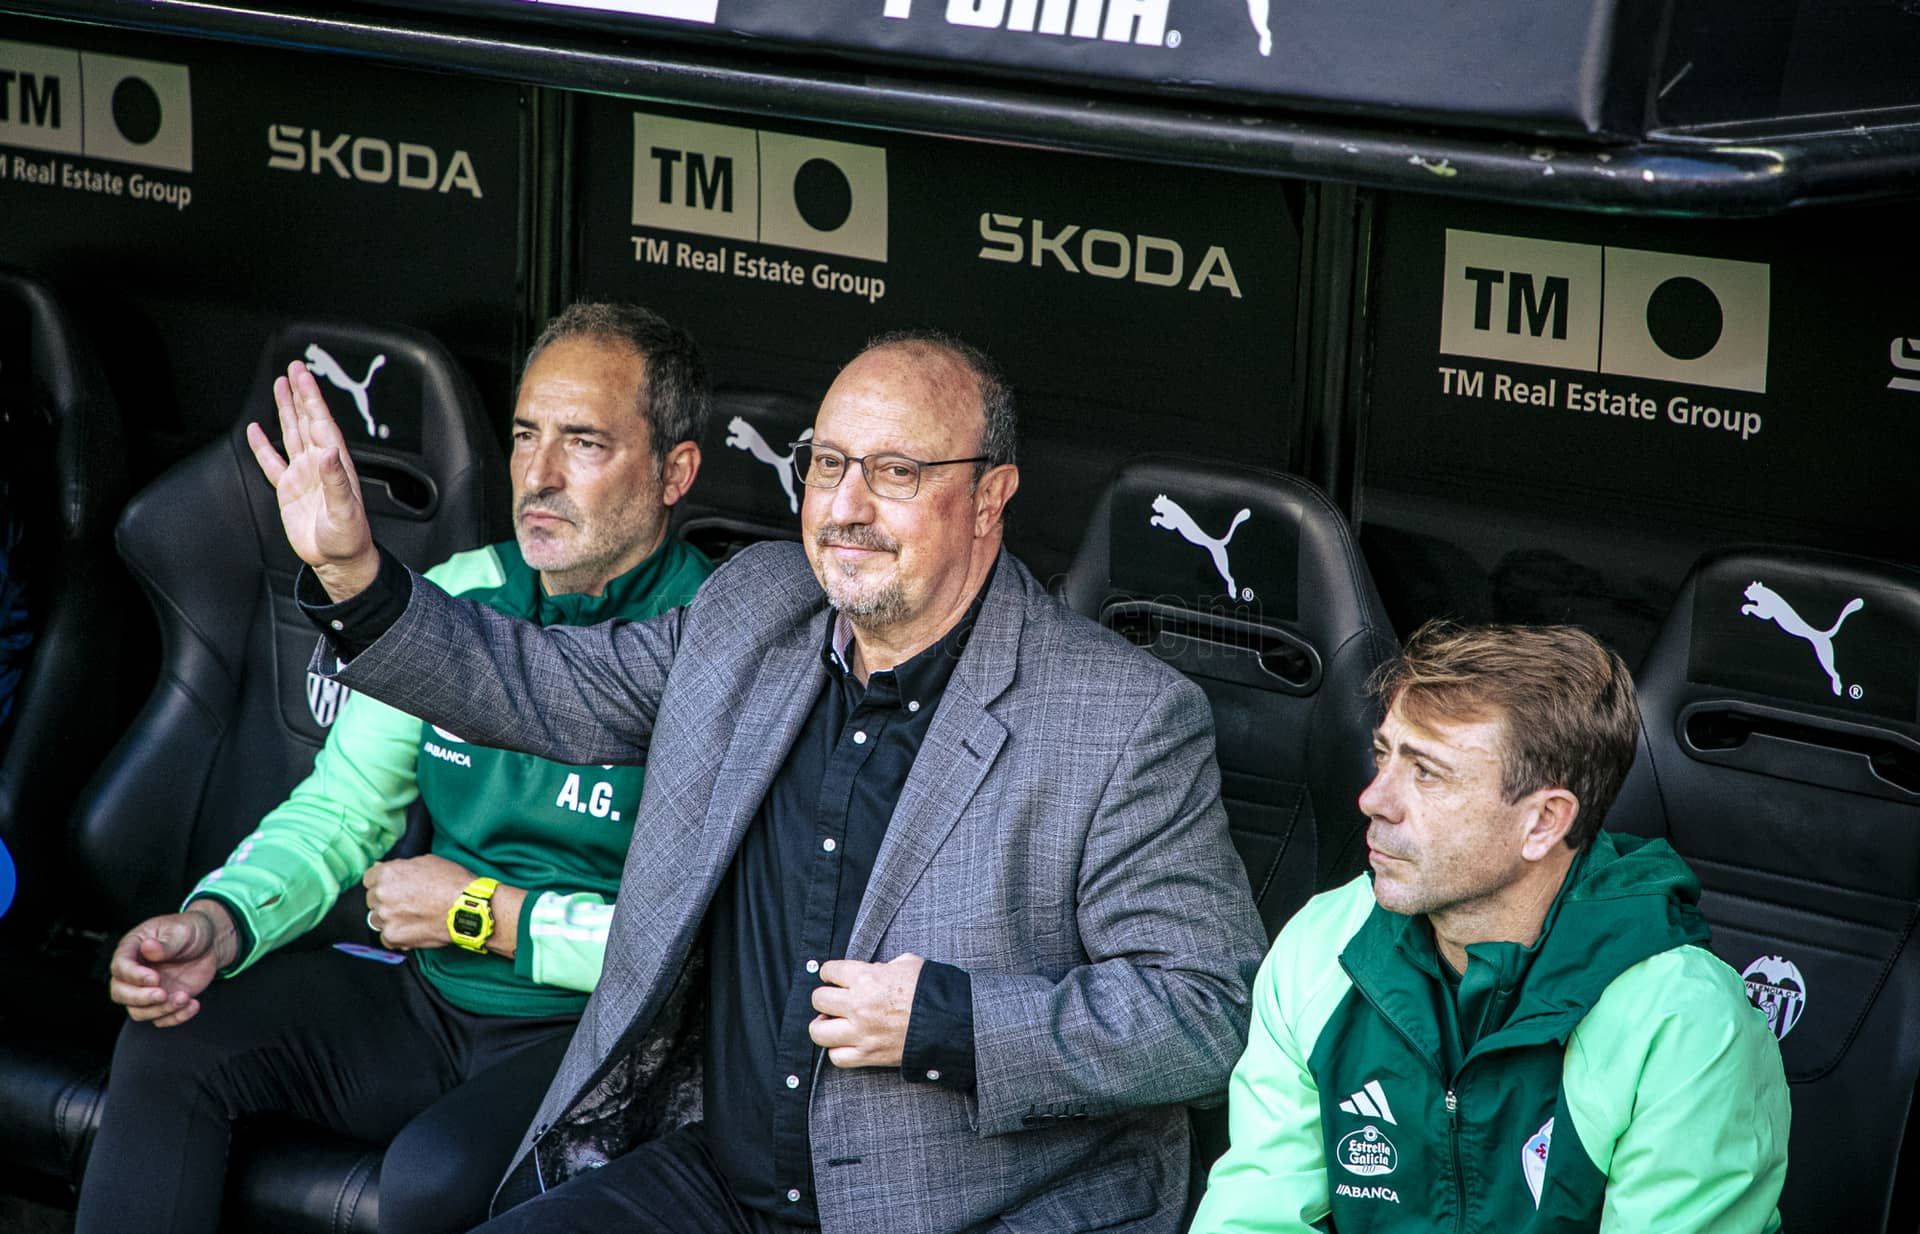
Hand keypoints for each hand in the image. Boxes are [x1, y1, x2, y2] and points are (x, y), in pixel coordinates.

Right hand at [107, 901, 239, 1027]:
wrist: (210, 944)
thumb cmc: (191, 931)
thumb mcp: (181, 931)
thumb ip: (165, 943)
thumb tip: (148, 948)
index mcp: (133, 948)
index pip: (120, 967)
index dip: (134, 976)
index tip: (155, 978)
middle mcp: (134, 972)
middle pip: (120, 993)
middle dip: (140, 998)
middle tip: (163, 994)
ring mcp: (147, 989)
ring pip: (138, 1011)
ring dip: (160, 1010)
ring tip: (184, 998)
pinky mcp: (162, 1001)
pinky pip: (160, 1019)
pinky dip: (175, 1017)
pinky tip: (193, 1004)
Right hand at [246, 360, 377, 600]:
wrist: (338, 561)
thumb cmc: (349, 538)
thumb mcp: (346, 511)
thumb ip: (336, 481)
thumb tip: (329, 452)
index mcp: (335, 464)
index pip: (321, 422)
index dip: (312, 398)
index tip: (303, 375)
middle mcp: (319, 464)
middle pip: (306, 420)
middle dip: (299, 394)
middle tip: (292, 368)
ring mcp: (303, 475)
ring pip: (291, 434)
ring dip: (285, 411)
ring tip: (279, 386)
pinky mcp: (289, 490)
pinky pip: (272, 462)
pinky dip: (263, 446)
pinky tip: (255, 430)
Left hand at [363, 854, 474, 951]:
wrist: (468, 908)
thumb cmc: (452, 882)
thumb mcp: (428, 862)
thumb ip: (401, 867)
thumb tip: (383, 868)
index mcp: (387, 873)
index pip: (369, 879)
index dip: (382, 882)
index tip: (392, 887)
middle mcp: (381, 895)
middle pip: (371, 899)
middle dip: (385, 900)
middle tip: (406, 902)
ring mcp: (386, 917)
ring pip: (377, 919)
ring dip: (389, 918)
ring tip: (410, 917)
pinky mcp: (393, 936)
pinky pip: (385, 938)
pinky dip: (396, 935)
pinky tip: (411, 928)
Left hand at [808, 953, 924, 1067]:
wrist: (951, 1023)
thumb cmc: (931, 991)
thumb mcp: (908, 964)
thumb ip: (884, 967)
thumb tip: (873, 971)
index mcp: (867, 977)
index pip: (828, 971)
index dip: (830, 973)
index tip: (835, 978)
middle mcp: (859, 1005)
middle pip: (818, 999)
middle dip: (826, 998)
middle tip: (835, 1001)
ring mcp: (861, 1033)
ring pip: (818, 1031)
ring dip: (823, 1026)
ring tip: (833, 1023)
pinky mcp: (868, 1056)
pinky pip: (836, 1057)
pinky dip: (838, 1051)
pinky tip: (847, 1042)